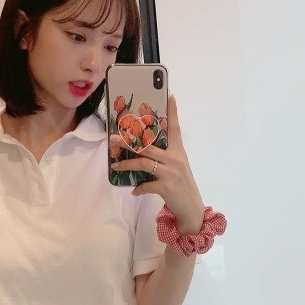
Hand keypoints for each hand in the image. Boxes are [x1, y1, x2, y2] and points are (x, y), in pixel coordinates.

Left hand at [111, 95, 204, 233]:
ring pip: (143, 163)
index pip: (175, 128)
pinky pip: (146, 185)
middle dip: (128, 142)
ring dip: (127, 165)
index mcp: (178, 151)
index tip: (170, 96)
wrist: (191, 208)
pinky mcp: (166, 187)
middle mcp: (175, 159)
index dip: (173, 112)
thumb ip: (164, 157)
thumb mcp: (177, 167)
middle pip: (148, 146)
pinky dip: (138, 188)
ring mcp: (171, 173)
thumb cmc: (182, 185)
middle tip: (112, 138)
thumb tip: (141, 152)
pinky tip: (134, 191)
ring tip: (115, 166)